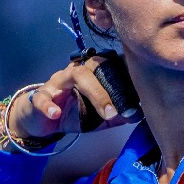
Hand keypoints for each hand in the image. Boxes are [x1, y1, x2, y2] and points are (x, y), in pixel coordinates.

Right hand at [0, 57, 126, 147]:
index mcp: (94, 73)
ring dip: (95, 93)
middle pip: (98, 66)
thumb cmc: (73, 112)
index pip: (113, 64)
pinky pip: (43, 97)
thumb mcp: (98, 116)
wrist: (41, 119)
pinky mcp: (40, 95)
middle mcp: (78, 71)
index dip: (128, 73)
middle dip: (114, 87)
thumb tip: (137, 115)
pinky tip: (56, 114)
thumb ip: (117, 114)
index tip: (143, 89)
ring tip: (107, 113)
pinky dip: (49, 105)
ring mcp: (58, 81)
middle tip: (125, 109)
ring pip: (77, 75)